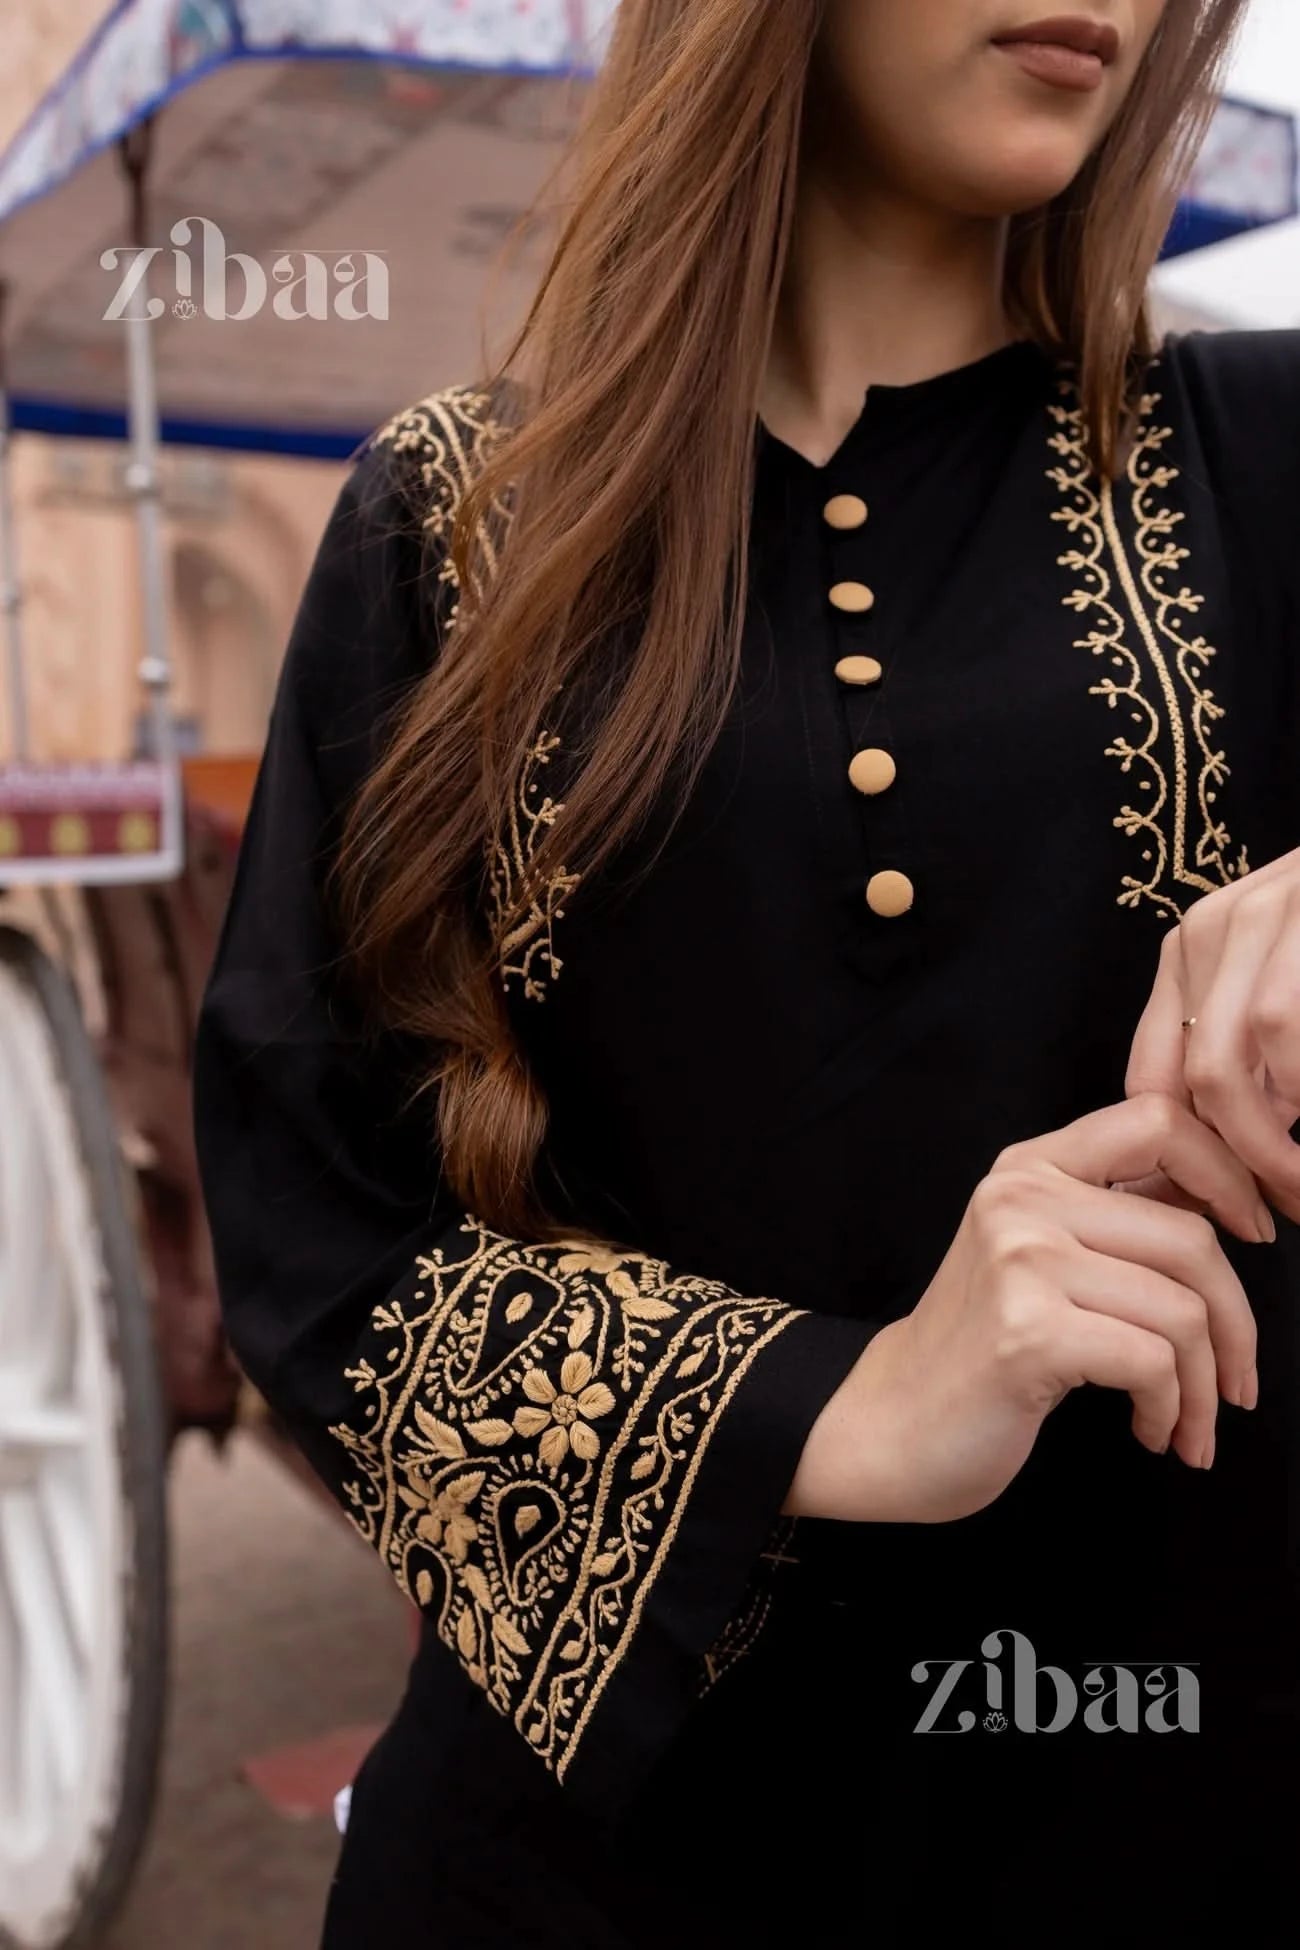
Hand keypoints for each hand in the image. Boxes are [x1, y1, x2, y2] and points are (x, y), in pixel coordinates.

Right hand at [787, 1095, 1267, 1526]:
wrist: (889, 1424)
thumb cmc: (981, 1350)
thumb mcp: (1040, 1255)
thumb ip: (1116, 1213)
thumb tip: (1227, 1188)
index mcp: (1029, 1167)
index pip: (1160, 1121)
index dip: (1230, 1173)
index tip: (1257, 1232)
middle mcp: (1021, 1198)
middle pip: (1191, 1236)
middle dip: (1238, 1324)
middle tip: (1237, 1383)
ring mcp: (1021, 1260)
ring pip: (1184, 1308)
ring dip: (1205, 1386)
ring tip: (1188, 1423)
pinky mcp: (1030, 1331)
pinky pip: (1155, 1361)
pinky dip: (1172, 1410)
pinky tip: (1150, 1431)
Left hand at [1126, 854, 1299, 1223]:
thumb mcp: (1283, 990)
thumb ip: (1248, 1060)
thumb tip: (1224, 1172)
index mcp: (1193, 951)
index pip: (1150, 1077)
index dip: (1182, 1160)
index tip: (1224, 1211)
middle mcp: (1211, 930)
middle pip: (1188, 1083)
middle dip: (1231, 1168)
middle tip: (1279, 1213)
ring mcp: (1264, 921)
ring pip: (1228, 1074)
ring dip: (1273, 1153)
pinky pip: (1287, 1044)